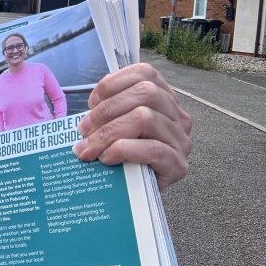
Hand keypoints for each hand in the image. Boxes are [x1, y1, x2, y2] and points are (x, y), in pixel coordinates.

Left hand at [73, 63, 191, 189]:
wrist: (137, 193)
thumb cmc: (122, 154)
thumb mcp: (114, 125)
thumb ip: (106, 112)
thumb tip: (84, 120)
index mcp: (163, 98)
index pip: (144, 73)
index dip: (113, 83)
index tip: (91, 103)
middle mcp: (178, 116)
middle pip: (145, 92)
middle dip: (106, 110)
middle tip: (84, 130)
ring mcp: (181, 140)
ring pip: (145, 117)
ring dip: (109, 132)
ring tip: (90, 148)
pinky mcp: (178, 165)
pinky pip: (153, 149)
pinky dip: (123, 150)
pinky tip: (107, 158)